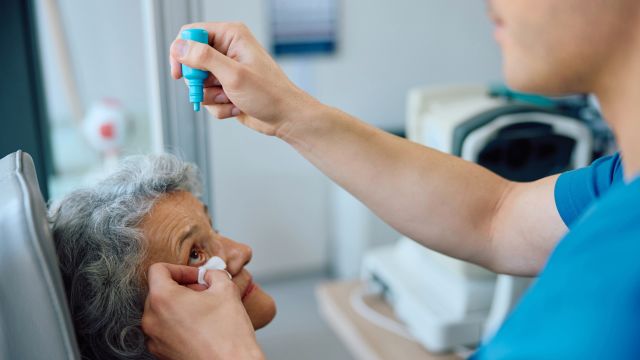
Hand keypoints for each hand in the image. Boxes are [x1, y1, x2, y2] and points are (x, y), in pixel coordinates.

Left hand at [142, 263, 264, 359]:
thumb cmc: (228, 334)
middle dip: (182, 288)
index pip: (158, 269)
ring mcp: (154, 339)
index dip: (181, 268)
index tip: (197, 277)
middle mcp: (151, 319)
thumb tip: (209, 275)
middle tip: (205, 293)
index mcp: (162, 298)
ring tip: (204, 311)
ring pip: (161, 311)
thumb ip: (214, 274)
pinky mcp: (160, 353)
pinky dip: (179, 324)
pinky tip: (201, 327)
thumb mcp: (226, 289)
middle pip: (159, 291)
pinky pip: (165, 330)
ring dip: (180, 306)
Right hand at [169, 22, 320, 136]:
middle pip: (191, 62)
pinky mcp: (226, 89)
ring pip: (199, 85)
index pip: (191, 33)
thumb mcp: (234, 74)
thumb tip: (179, 47)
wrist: (286, 118)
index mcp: (231, 36)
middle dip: (200, 82)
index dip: (181, 52)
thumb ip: (204, 58)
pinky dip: (219, 107)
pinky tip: (237, 106)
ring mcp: (226, 71)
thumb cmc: (269, 94)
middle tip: (216, 88)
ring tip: (232, 98)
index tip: (179, 73)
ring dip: (212, 97)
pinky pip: (208, 99)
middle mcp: (227, 50)